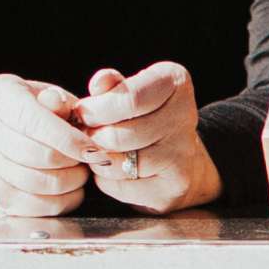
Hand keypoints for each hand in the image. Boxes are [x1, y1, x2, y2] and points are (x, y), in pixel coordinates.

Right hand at [0, 75, 97, 218]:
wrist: (15, 124)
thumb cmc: (42, 106)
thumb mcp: (53, 93)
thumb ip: (59, 100)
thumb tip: (58, 104)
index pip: (31, 121)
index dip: (66, 139)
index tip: (94, 150)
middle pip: (32, 155)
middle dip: (70, 161)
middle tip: (90, 160)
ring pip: (31, 183)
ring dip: (67, 183)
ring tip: (82, 173)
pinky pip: (27, 206)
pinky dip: (56, 203)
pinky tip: (71, 191)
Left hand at [75, 61, 219, 214]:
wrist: (176, 154)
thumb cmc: (142, 115)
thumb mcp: (129, 91)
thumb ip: (111, 85)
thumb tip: (100, 82)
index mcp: (174, 82)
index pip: (129, 99)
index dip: (96, 110)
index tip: (84, 114)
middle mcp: (185, 116)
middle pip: (118, 135)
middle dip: (91, 137)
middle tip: (86, 136)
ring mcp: (182, 153)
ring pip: (118, 163)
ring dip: (97, 159)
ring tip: (98, 151)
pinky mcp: (175, 185)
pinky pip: (121, 186)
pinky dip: (107, 180)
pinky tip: (113, 170)